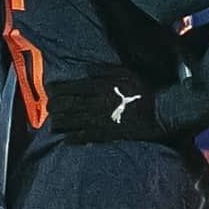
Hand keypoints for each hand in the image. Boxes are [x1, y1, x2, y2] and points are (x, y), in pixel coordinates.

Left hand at [42, 68, 169, 141]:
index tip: (50, 89)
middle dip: (54, 105)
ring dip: (59, 121)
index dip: (56, 89)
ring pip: (70, 121)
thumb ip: (104, 70)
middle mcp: (95, 103)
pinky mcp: (105, 134)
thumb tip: (85, 69)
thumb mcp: (125, 73)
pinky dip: (71, 138)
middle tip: (49, 106)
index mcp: (99, 87)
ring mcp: (99, 120)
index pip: (70, 87)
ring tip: (54, 122)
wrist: (158, 112)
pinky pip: (83, 137)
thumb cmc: (143, 91)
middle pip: (66, 104)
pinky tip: (66, 138)